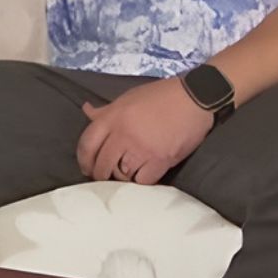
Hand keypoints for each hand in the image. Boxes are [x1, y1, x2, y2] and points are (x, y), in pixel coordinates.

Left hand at [76, 77, 213, 185]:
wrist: (193, 98)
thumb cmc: (159, 96)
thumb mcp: (127, 98)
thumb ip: (106, 110)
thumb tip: (87, 111)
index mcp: (112, 117)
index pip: (87, 144)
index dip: (83, 159)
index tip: (86, 167)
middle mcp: (123, 134)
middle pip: (102, 164)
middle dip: (100, 173)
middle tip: (103, 176)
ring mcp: (141, 149)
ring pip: (121, 175)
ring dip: (121, 177)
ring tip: (125, 174)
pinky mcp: (161, 160)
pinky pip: (143, 180)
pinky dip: (141, 180)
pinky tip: (142, 174)